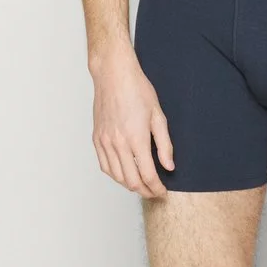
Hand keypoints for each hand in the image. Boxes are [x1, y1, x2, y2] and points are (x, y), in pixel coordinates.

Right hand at [90, 45, 174, 198]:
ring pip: (116, 176)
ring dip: (130, 185)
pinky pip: (104, 166)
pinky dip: (115, 175)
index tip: (162, 192)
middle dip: (145, 191)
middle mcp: (118, 143)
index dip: (156, 188)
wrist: (114, 74)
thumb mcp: (158, 115)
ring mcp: (105, 142)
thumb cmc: (137, 89)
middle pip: (131, 181)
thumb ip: (164, 144)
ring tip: (141, 185)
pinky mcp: (97, 138)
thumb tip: (168, 166)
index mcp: (136, 138)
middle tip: (154, 192)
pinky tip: (124, 173)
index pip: (147, 175)